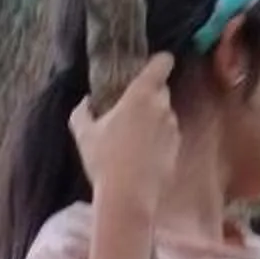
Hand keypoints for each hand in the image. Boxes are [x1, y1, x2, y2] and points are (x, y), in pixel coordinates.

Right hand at [69, 52, 179, 219]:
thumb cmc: (104, 160)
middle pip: (161, 91)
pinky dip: (159, 141)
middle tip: (130, 113)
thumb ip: (82, 112)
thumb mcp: (84, 135)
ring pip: (165, 115)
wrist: (127, 197)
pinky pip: (168, 137)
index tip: (149, 69)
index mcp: (141, 95)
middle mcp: (162, 106)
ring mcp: (173, 128)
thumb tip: (85, 101)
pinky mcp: (177, 148)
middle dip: (149, 97)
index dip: (159, 62)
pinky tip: (142, 156)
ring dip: (154, 121)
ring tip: (134, 140)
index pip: (162, 63)